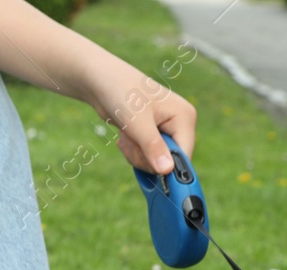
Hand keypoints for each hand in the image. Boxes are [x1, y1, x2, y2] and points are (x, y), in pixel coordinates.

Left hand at [86, 60, 196, 174]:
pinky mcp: (154, 136)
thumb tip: (167, 171)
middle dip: (145, 158)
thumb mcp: (137, 122)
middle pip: (168, 163)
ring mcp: (167, 131)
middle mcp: (180, 125)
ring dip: (136, 155)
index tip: (146, 164)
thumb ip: (152, 147)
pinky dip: (133, 152)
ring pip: (155, 163)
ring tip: (127, 135)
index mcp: (185, 117)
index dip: (166, 166)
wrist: (101, 82)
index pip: (184, 155)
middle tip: (131, 140)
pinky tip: (126, 136)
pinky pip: (147, 159)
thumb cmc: (121, 92)